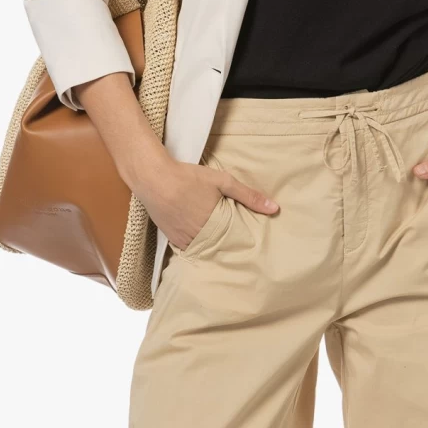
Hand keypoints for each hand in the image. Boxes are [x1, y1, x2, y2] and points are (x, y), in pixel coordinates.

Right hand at [137, 158, 278, 251]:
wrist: (153, 178)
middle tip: (239, 247)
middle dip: (228, 246)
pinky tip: (202, 241)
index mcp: (215, 225)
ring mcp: (185, 240)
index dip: (242, 243)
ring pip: (204, 249)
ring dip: (212, 247)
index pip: (235, 243)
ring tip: (221, 245)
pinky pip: (189, 249)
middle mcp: (200, 237)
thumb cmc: (188, 177)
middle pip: (220, 248)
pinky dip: (197, 246)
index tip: (252, 246)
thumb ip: (248, 196)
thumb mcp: (222, 181)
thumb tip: (274, 208)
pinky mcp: (172, 239)